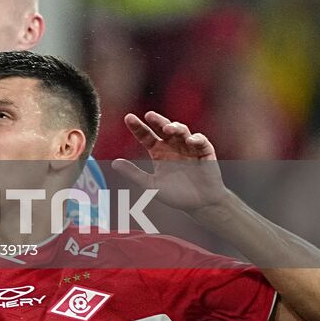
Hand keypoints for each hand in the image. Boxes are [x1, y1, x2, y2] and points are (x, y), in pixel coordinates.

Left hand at [111, 111, 230, 214]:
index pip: (145, 135)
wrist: (201, 205)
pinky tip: (190, 140)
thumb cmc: (177, 195)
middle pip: (163, 127)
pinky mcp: (205, 152)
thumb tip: (114, 163)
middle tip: (149, 115)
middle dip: (157, 120)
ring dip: (175, 127)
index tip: (128, 118)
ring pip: (181, 131)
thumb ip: (134, 174)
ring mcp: (188, 148)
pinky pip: (201, 141)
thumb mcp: (151, 186)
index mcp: (158, 151)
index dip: (137, 126)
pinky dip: (196, 139)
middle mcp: (172, 146)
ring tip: (168, 128)